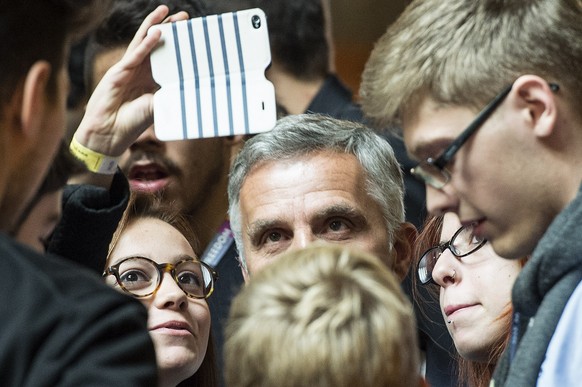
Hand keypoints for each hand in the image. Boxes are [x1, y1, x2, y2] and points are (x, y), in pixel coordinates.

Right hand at [74, 5, 188, 155]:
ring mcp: (128, 69)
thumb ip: (170, 96)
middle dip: (169, 29)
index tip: (193, 34)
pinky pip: (135, 54)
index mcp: (151, 80)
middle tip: (185, 16)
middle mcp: (141, 71)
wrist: (109, 134)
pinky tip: (157, 33)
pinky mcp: (118, 72)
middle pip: (157, 44)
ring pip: (143, 42)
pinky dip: (146, 44)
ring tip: (167, 12)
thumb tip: (192, 90)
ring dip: (155, 26)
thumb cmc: (131, 124)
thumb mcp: (157, 108)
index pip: (167, 57)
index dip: (178, 45)